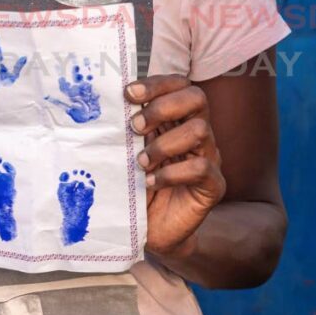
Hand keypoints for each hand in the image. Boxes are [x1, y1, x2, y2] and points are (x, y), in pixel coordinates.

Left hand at [125, 74, 225, 256]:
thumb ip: (125, 128)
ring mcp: (209, 157)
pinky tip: (151, 182)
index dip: (156, 83)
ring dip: (163, 144)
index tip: (128, 93)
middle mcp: (197, 132)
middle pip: (197, 98)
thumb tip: (102, 103)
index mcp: (177, 118)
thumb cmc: (136, 185)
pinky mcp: (213, 185)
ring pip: (199, 130)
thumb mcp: (127, 151)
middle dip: (162, 107)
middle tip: (135, 126)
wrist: (151, 230)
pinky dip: (171, 173)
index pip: (179, 84)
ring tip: (141, 162)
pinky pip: (201, 168)